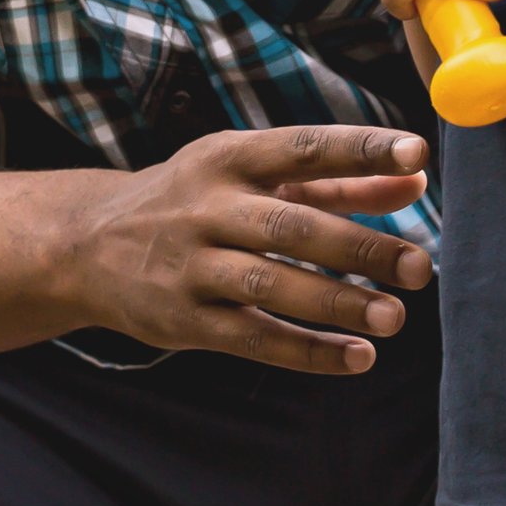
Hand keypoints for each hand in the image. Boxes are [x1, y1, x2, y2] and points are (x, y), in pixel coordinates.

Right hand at [56, 124, 434, 373]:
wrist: (87, 246)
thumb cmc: (195, 200)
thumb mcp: (253, 175)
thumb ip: (338, 179)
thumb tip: (417, 177)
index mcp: (229, 158)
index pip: (302, 148)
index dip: (359, 149)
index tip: (417, 152)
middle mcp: (207, 207)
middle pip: (291, 227)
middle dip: (359, 247)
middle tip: (419, 268)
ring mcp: (191, 266)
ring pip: (270, 286)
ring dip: (336, 304)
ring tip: (394, 318)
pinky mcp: (183, 321)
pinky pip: (252, 339)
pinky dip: (306, 351)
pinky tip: (356, 358)